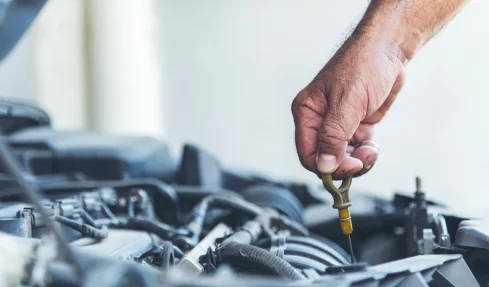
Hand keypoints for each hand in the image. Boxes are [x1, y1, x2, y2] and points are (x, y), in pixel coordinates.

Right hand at [292, 32, 404, 178]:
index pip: (308, 153)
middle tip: (364, 159)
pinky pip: (356, 150)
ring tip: (372, 150)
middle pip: (325, 159)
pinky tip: (374, 145)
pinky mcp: (355, 125)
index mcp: (307, 112)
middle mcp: (318, 121)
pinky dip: (366, 153)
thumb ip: (334, 135)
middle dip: (345, 164)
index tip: (350, 166)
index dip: (327, 166)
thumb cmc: (364, 66)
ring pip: (342, 158)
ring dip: (358, 160)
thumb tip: (324, 165)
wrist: (388, 50)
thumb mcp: (348, 101)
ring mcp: (337, 125)